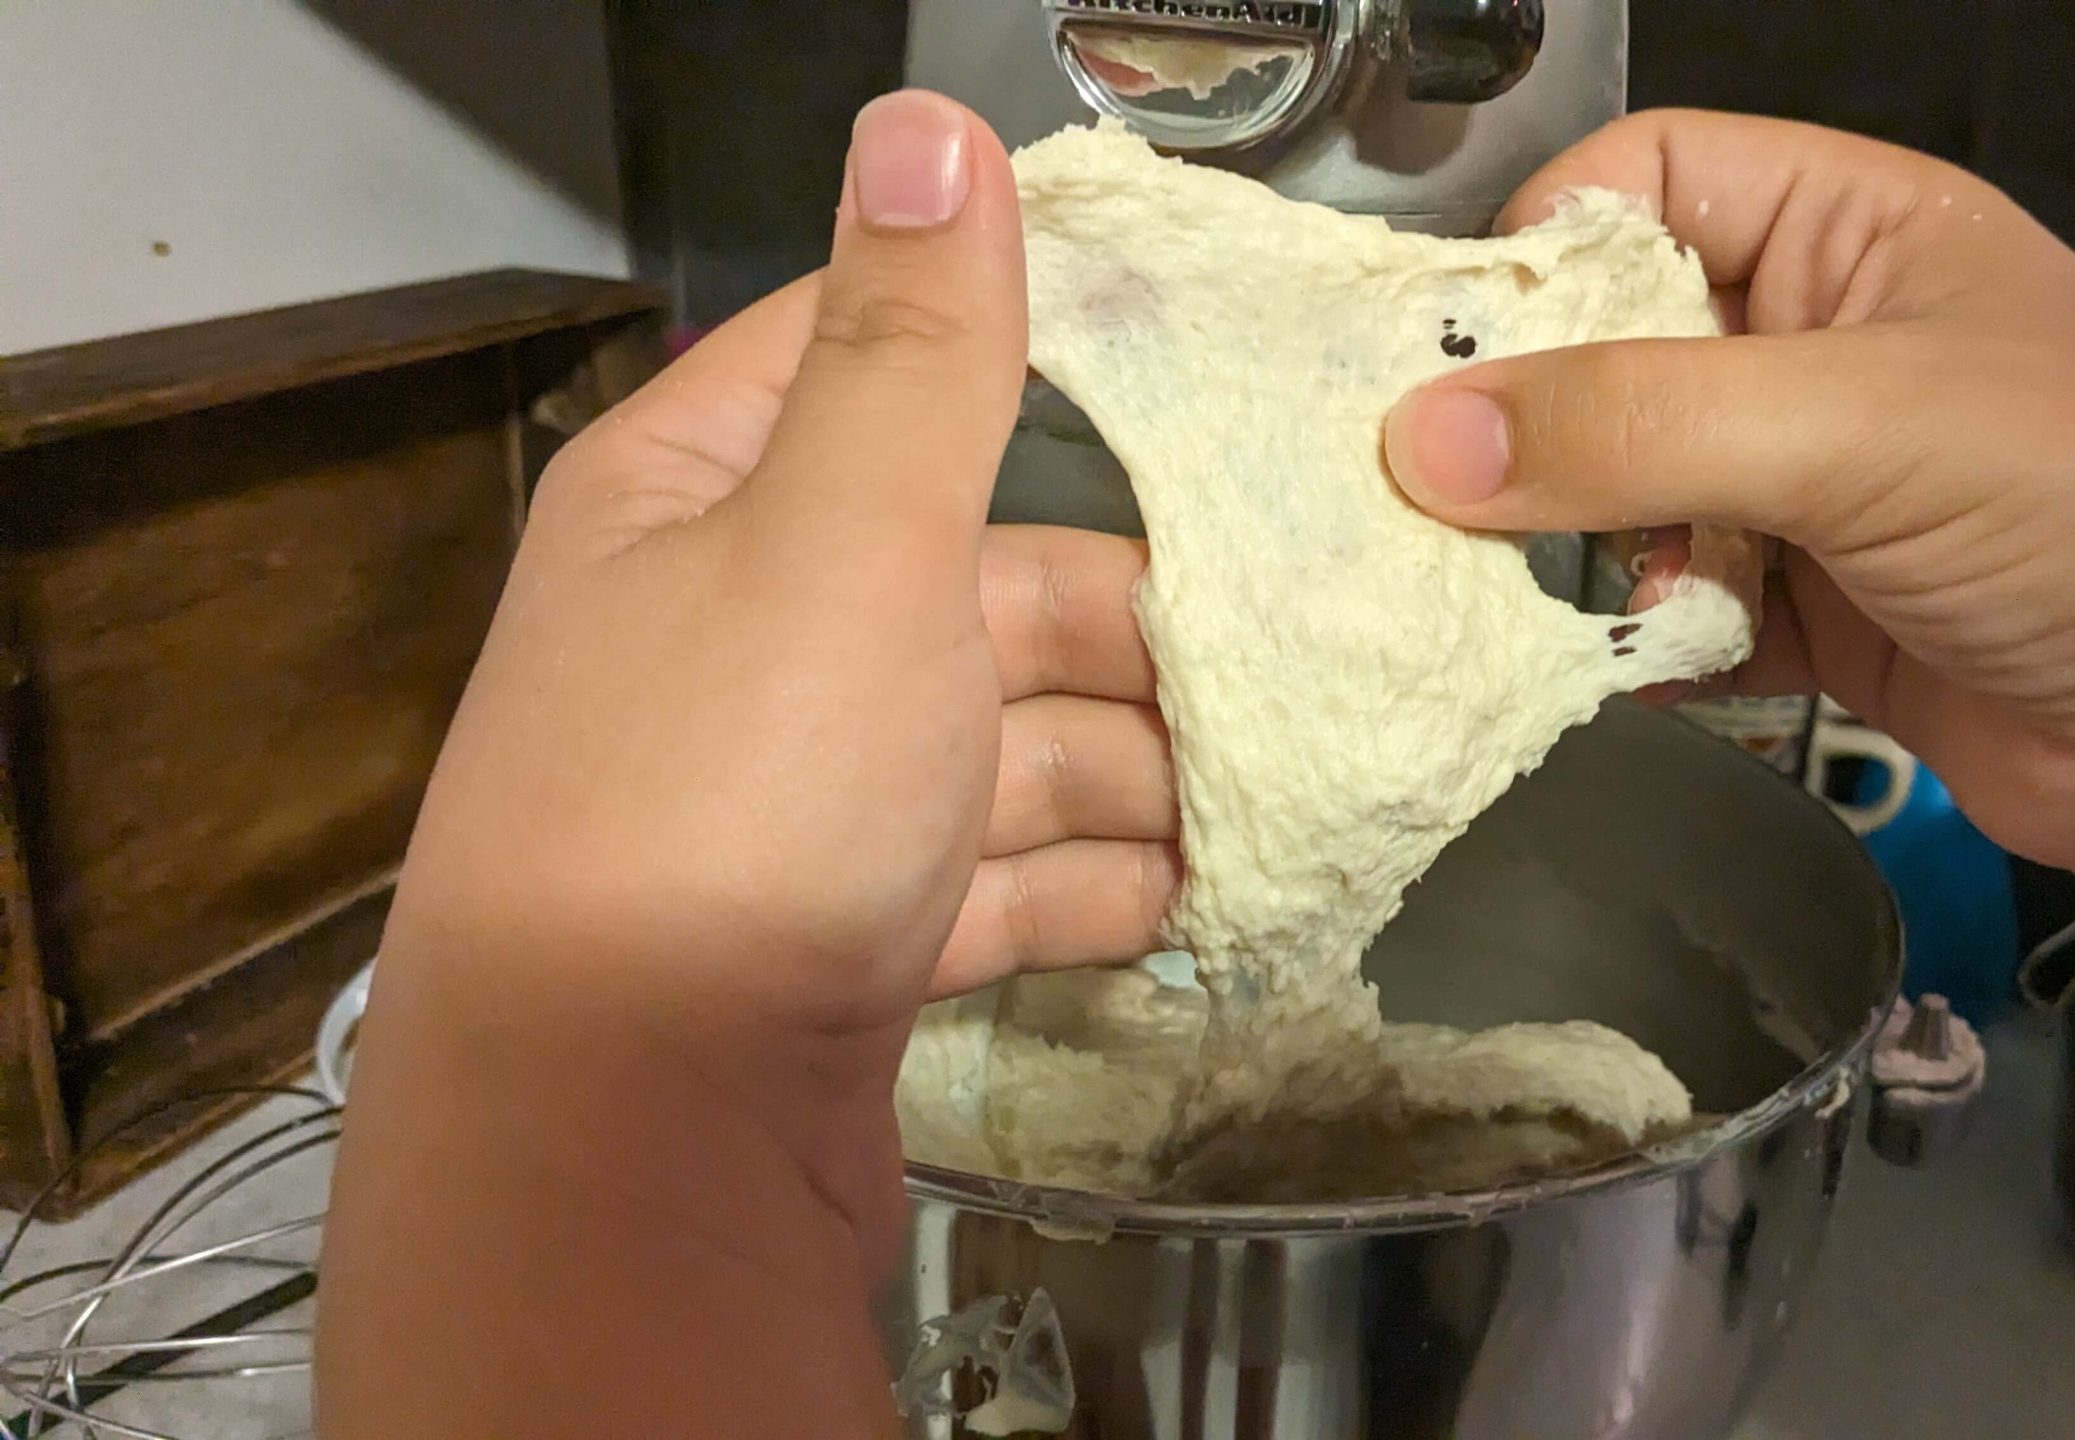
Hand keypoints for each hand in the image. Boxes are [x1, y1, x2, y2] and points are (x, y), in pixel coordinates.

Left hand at [320, 93, 1175, 1438]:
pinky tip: (1202, 896)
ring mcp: (794, 799)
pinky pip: (996, 875)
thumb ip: (914, 345)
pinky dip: (1091, 882)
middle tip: (1291, 642)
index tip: (1201, 360)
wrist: (635, 1149)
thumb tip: (925, 117)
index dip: (1028, 345)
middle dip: (1125, 620)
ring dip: (1135, 764)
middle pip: (975, 576)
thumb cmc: (734, 802)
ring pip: (1004, 738)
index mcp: (700, 499)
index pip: (872, 364)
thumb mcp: (839, 536)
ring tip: (1278, 788)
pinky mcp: (846, 935)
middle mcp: (738, 633)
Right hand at [1382, 110, 2074, 1106]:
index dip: (1537, 251)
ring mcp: (1811, 491)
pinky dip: (1623, 646)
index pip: (1641, 183)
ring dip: (1569, 553)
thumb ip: (1635, 426)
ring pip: (1625, 494)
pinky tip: (1575, 679)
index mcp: (1847, 233)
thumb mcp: (1861, 425)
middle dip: (1524, 427)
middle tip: (1420, 509)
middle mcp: (1816, 346)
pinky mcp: (1809, 621)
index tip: (1436, 362)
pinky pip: (1670, 614)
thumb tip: (1415, 445)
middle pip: (1608, 348)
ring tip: (1498, 609)